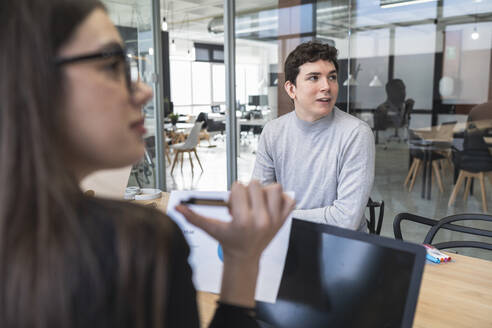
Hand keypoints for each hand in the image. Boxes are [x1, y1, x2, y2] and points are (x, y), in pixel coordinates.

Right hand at [175, 180, 294, 262]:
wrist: (245, 257)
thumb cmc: (229, 241)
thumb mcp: (211, 229)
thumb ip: (193, 217)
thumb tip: (176, 207)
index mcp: (243, 220)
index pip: (239, 187)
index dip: (234, 193)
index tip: (233, 203)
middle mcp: (261, 219)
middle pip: (256, 184)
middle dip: (247, 190)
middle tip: (244, 202)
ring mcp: (275, 220)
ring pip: (274, 188)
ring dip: (265, 191)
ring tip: (257, 202)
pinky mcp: (284, 220)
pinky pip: (290, 199)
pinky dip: (282, 199)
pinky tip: (270, 205)